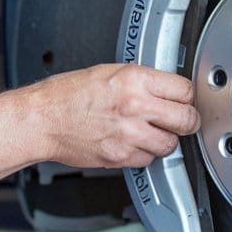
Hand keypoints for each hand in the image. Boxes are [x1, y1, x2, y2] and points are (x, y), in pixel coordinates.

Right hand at [33, 63, 200, 168]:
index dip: (187, 96)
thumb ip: (142, 81)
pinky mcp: (120, 157)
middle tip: (184, 120)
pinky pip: (148, 159)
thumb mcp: (110, 72)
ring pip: (170, 144)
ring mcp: (129, 134)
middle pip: (186, 119)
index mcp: (134, 79)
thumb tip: (166, 89)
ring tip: (154, 132)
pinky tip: (134, 142)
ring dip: (166, 139)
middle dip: (188, 121)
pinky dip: (145, 154)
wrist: (44, 118)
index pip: (184, 90)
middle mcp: (135, 106)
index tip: (185, 100)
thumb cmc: (69, 94)